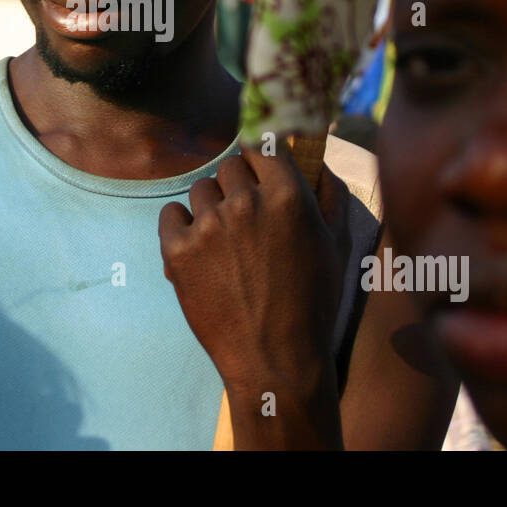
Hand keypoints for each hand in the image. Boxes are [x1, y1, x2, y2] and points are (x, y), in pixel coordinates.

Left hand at [159, 146, 351, 395]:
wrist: (275, 360)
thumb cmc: (312, 304)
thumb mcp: (336, 246)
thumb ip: (330, 195)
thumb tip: (318, 161)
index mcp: (288, 196)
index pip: (262, 146)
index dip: (258, 161)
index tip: (256, 174)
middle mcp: (245, 202)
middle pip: (229, 167)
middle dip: (237, 187)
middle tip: (244, 220)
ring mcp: (208, 225)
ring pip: (200, 190)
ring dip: (210, 208)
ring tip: (224, 244)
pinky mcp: (177, 250)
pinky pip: (170, 214)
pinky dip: (180, 228)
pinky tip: (198, 251)